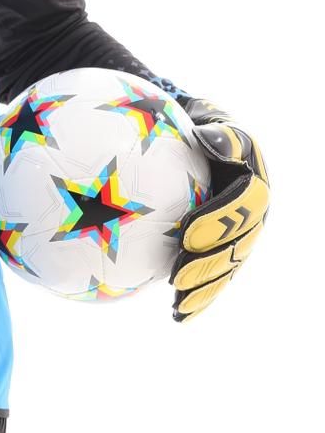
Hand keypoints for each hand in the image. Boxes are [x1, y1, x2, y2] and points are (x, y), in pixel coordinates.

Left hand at [169, 97, 269, 321]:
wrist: (196, 142)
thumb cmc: (199, 125)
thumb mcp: (210, 118)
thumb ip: (216, 129)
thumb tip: (207, 137)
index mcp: (254, 182)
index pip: (245, 205)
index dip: (220, 222)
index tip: (187, 234)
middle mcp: (254, 214)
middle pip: (238, 244)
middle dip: (209, 264)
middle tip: (177, 276)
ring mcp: (241, 237)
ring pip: (228, 267)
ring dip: (204, 288)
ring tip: (178, 304)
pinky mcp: (225, 252)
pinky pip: (216, 277)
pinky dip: (200, 297)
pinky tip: (178, 314)